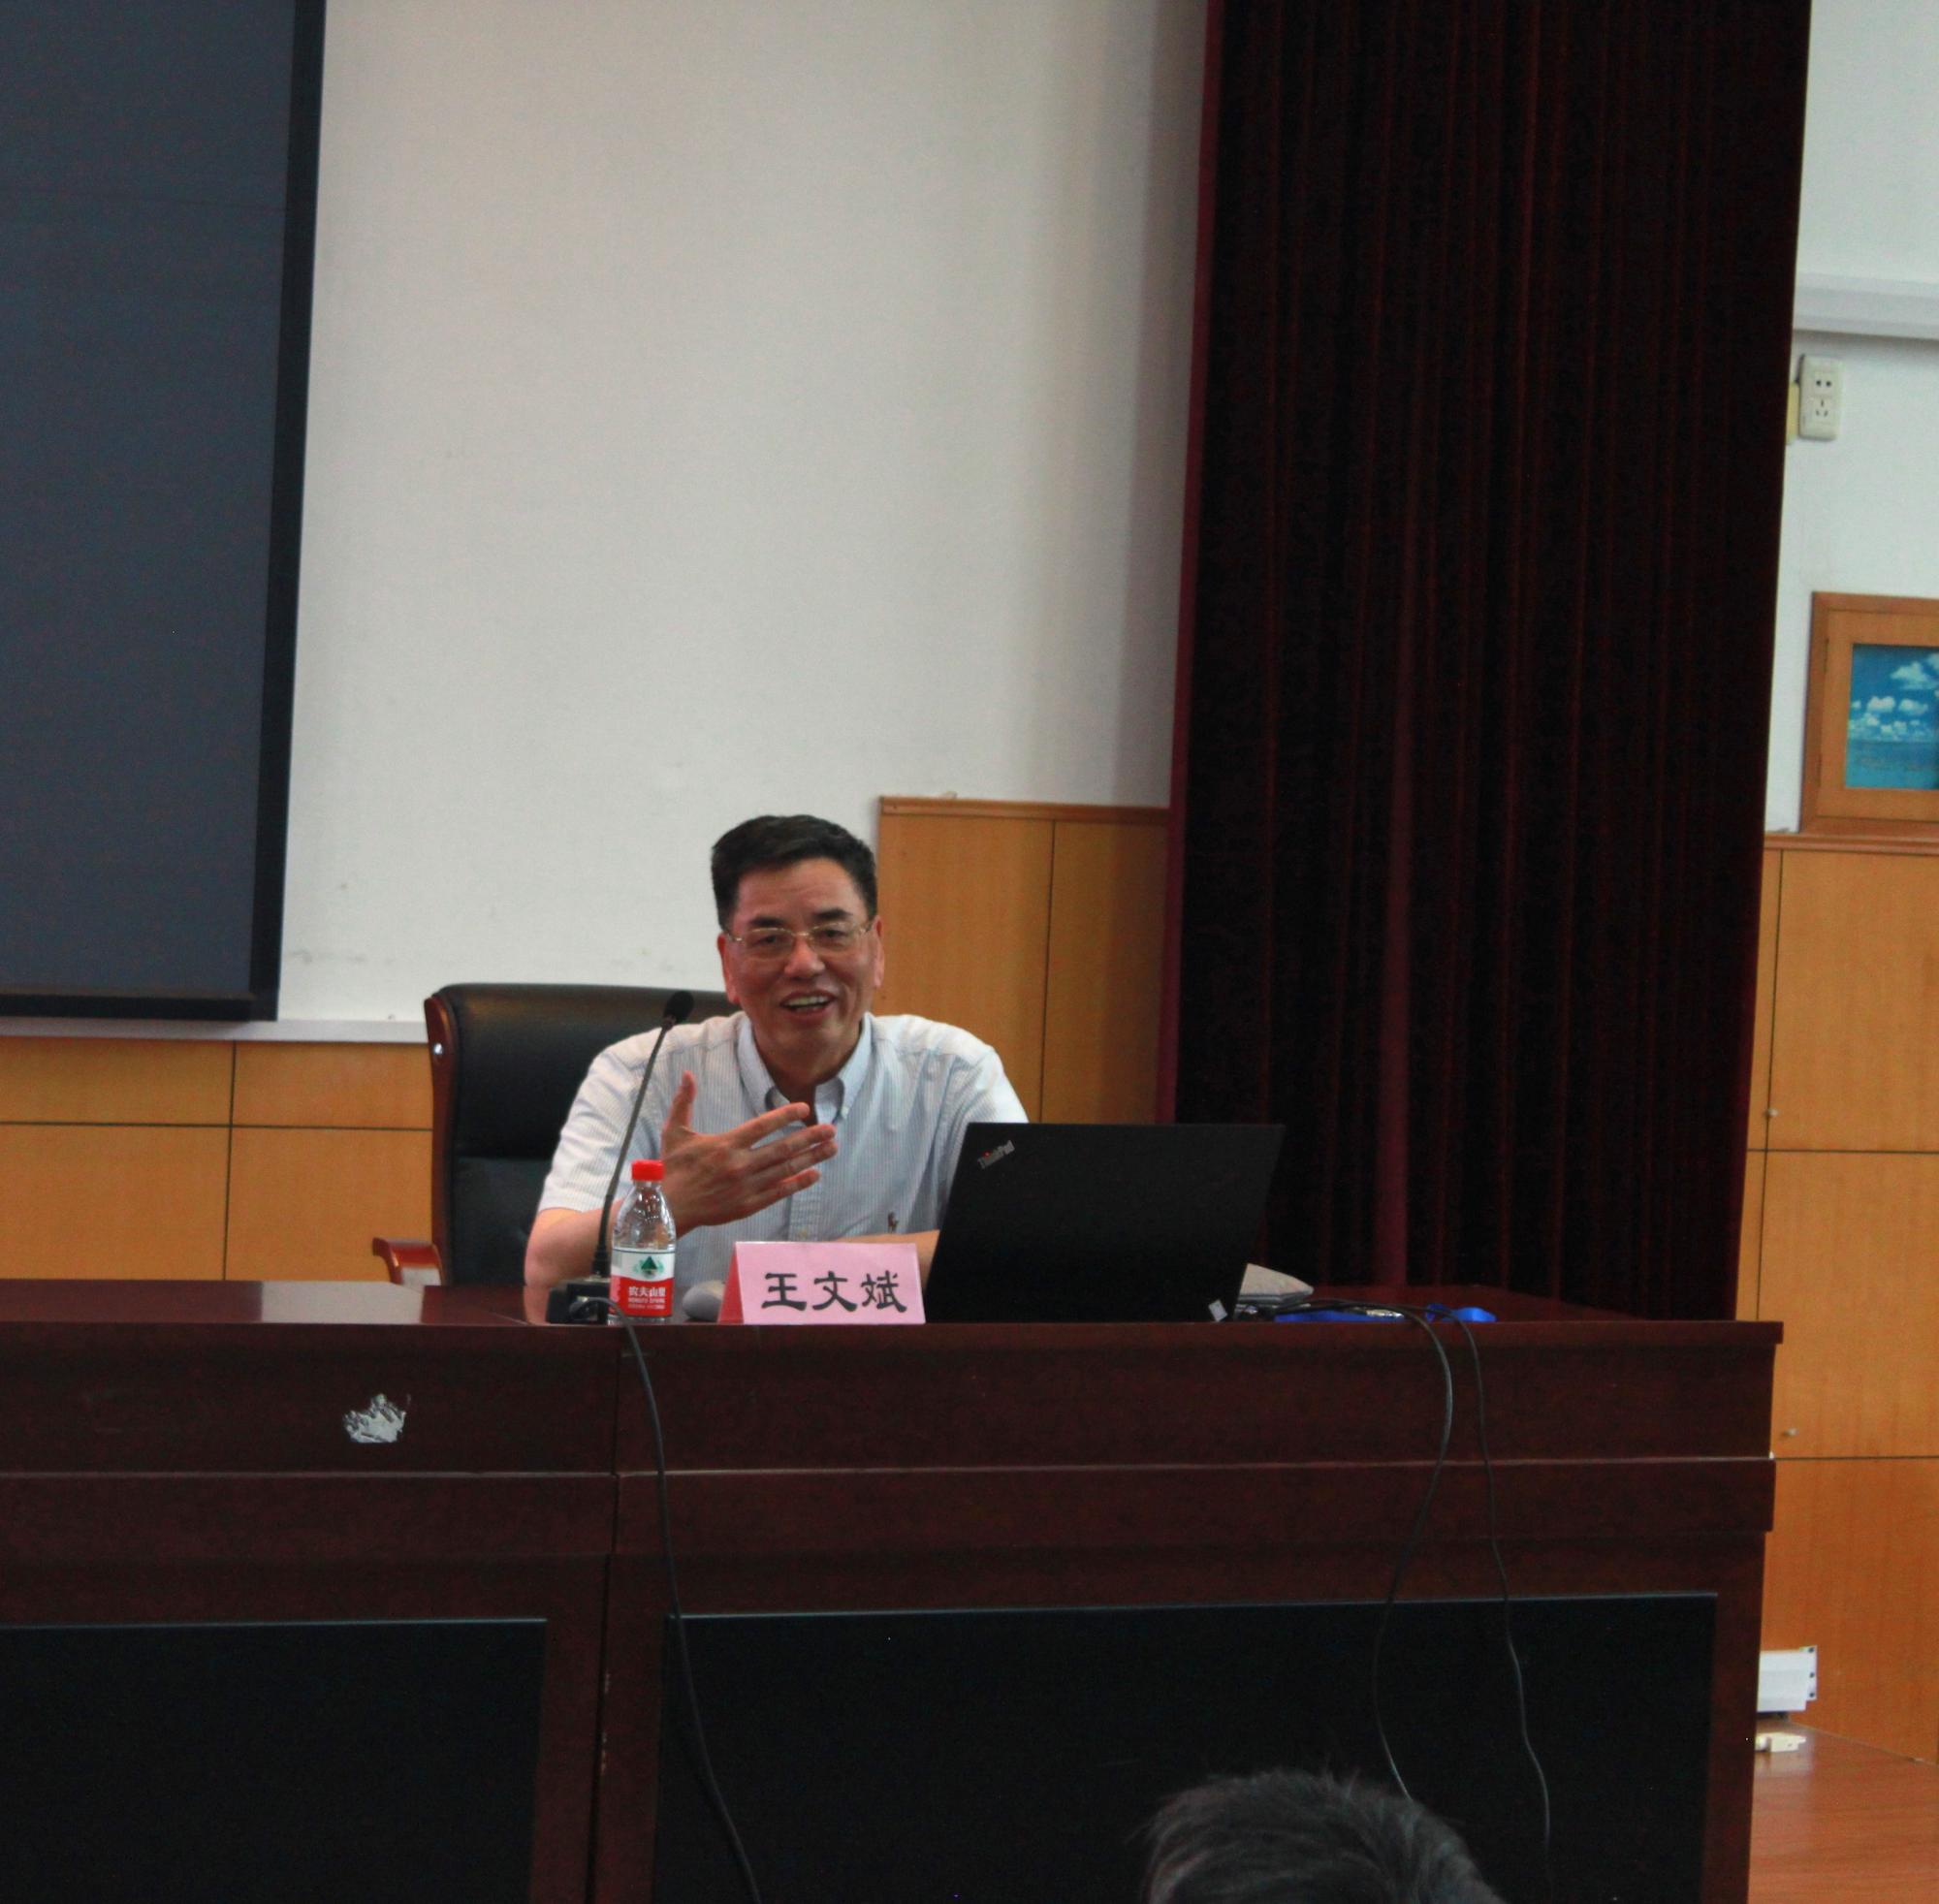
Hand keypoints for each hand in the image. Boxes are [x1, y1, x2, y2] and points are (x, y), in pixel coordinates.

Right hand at [659, 1071, 837, 1229]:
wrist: (667, 1208)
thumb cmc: (672, 1169)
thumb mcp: (675, 1132)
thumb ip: (684, 1102)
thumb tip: (687, 1074)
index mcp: (726, 1144)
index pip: (763, 1125)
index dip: (786, 1116)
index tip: (805, 1109)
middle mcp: (740, 1164)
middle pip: (783, 1148)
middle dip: (810, 1137)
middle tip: (831, 1129)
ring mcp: (746, 1186)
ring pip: (785, 1169)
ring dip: (811, 1158)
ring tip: (831, 1148)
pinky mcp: (748, 1205)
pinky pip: (779, 1192)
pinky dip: (798, 1183)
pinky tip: (814, 1174)